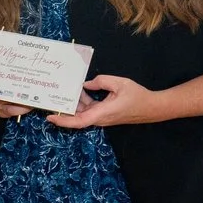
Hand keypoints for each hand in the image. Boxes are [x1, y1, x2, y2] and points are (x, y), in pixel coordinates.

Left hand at [48, 74, 162, 129]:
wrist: (152, 107)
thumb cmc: (137, 96)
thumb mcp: (119, 83)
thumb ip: (101, 81)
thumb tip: (87, 85)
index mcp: (102, 113)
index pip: (79, 121)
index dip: (63, 121)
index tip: (50, 118)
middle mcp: (100, 118)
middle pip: (77, 117)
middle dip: (64, 109)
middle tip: (51, 98)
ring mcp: (103, 118)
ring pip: (83, 112)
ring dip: (75, 103)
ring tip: (65, 90)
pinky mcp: (105, 115)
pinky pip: (90, 110)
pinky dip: (83, 102)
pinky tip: (80, 91)